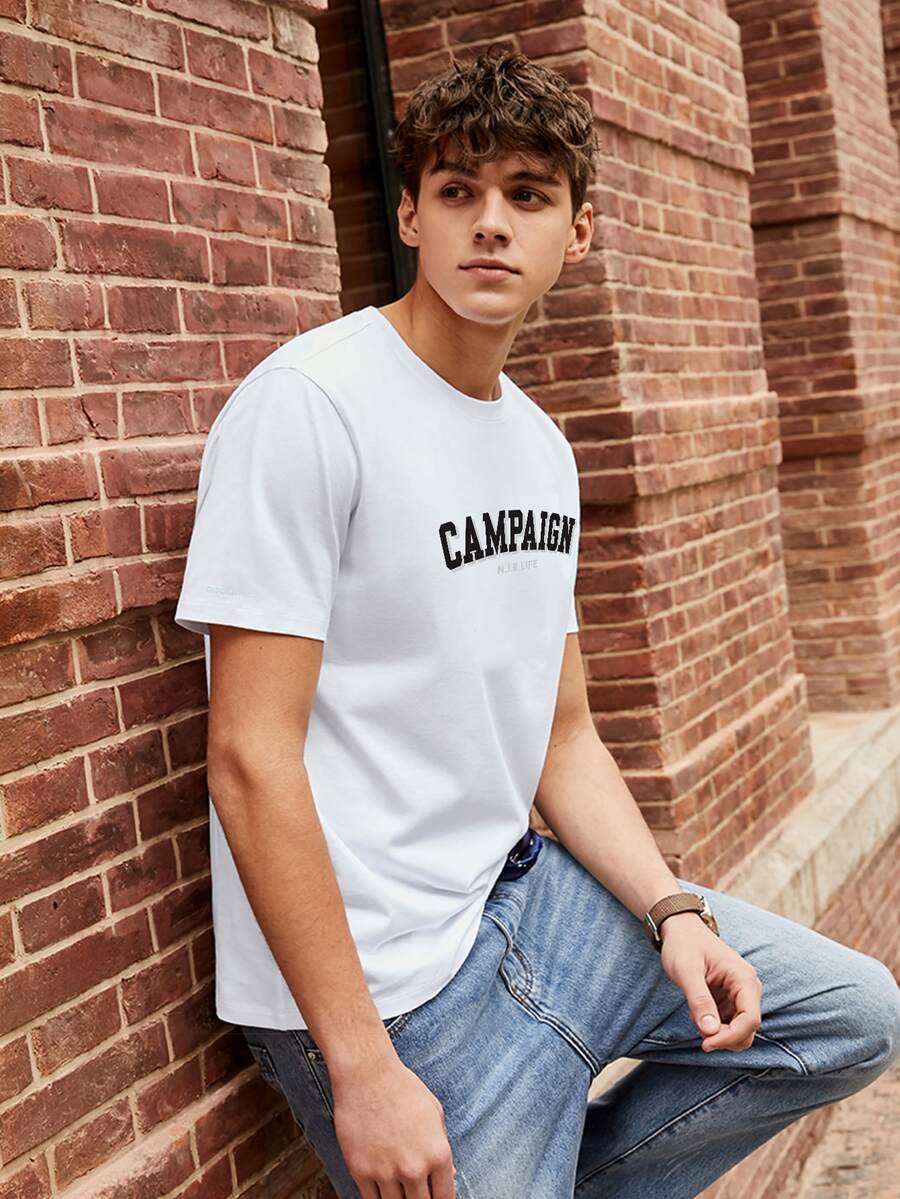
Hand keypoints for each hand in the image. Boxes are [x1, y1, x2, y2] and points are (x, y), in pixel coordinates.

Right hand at [330, 1050, 456, 1197]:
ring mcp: (386, 1172)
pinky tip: (381, 1191)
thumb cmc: (402, 1088)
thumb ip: (442, 1146)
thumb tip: (451, 1173)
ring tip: (399, 1192)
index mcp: (438, 1153)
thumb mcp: (434, 1113)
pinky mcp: (361, 1171)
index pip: (445, 1198)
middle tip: (416, 1195)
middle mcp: (414, 1168)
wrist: (366, 1075)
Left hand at [659, 913, 762, 1052]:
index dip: (730, 1037)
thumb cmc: (683, 944)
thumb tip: (710, 1032)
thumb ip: (699, 1001)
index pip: (750, 1020)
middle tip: (698, 1030)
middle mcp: (747, 988)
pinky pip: (727, 1024)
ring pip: (738, 1031)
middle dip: (724, 1038)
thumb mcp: (686, 971)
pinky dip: (712, 1026)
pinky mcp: (729, 1000)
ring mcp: (739, 995)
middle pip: (747, 1030)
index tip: (706, 1043)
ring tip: (695, 1013)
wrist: (680, 929)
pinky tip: (697, 1010)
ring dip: (717, 1033)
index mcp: (743, 978)